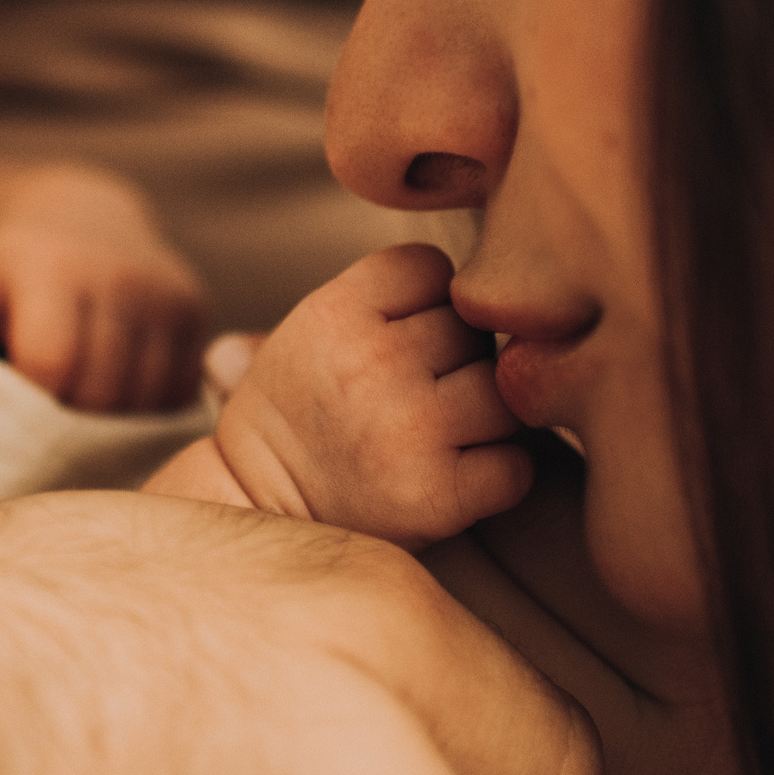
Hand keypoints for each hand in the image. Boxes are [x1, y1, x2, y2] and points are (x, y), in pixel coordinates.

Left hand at [0, 162, 208, 410]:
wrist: (85, 213)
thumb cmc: (16, 267)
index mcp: (54, 267)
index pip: (50, 364)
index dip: (30, 396)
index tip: (19, 395)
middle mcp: (120, 275)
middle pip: (100, 392)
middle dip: (70, 418)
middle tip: (50, 406)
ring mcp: (165, 292)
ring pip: (143, 400)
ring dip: (111, 419)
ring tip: (82, 396)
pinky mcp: (195, 309)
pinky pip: (178, 391)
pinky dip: (149, 406)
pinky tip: (119, 386)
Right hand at [213, 243, 533, 548]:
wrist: (258, 515)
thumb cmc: (298, 416)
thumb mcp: (306, 330)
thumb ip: (378, 295)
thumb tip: (460, 260)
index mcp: (334, 311)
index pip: (431, 268)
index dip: (428, 302)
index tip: (403, 339)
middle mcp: (371, 362)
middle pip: (472, 330)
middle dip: (458, 359)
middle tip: (424, 395)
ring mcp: (409, 428)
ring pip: (502, 392)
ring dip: (487, 416)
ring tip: (444, 436)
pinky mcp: (437, 496)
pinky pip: (515, 465)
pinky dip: (499, 475)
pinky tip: (459, 479)